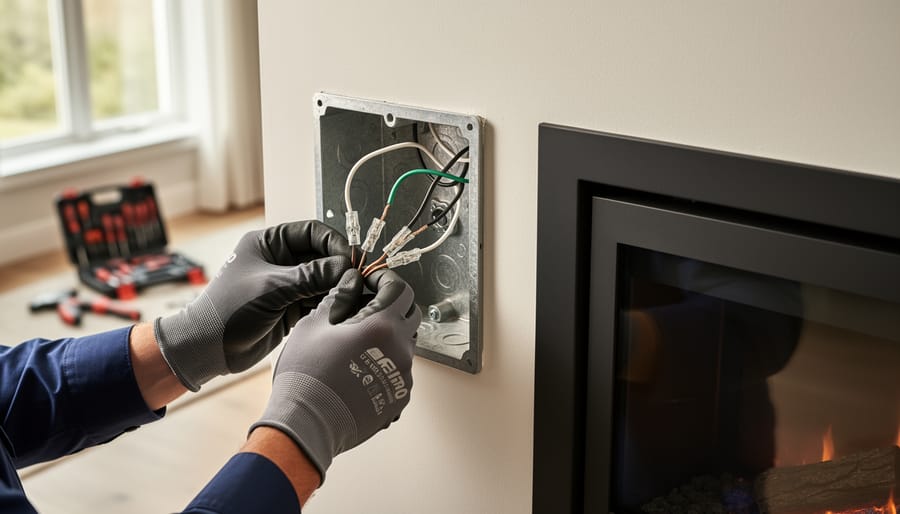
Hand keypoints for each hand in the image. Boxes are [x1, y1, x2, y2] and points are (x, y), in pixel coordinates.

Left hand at [154, 220, 350, 390]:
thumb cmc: (227, 310)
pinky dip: (332, 304)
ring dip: (338, 288)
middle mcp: (280, 260)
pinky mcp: (292, 307)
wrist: (207, 348)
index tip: (351, 260)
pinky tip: (344, 310)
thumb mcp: (272, 288)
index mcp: (269, 242)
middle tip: (360, 279)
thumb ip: (311, 276)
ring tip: (355, 297)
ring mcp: (287, 284)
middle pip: (322, 256)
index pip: (312, 232)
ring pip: (324, 279)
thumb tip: (346, 268)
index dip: (335, 243)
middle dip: (341, 268)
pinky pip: (319, 300)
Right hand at [251, 268, 420, 480]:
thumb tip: (352, 280)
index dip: (385, 278)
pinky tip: (361, 368)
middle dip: (392, 305)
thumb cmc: (306, 373)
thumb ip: (339, 296)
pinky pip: (400, 371)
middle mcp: (401, 348)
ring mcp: (403, 376)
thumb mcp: (314, 324)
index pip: (400, 288)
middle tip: (365, 307)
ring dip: (389, 336)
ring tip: (358, 342)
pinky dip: (387, 363)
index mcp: (382, 325)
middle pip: (410, 314)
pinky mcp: (400, 398)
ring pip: (405, 344)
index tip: (370, 280)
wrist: (307, 424)